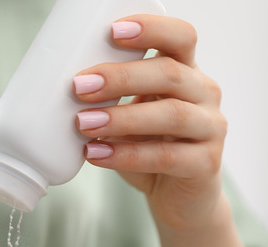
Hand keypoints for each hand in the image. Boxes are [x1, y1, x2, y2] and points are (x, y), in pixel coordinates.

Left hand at [74, 15, 227, 230]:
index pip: (181, 37)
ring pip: (172, 115)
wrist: (177, 197)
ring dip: (122, 118)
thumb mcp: (130, 114)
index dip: (152, 29)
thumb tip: (56, 88)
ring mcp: (211, 128)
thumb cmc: (148, 146)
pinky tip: (97, 154)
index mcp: (187, 71)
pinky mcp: (206, 163)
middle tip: (79, 86)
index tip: (112, 31)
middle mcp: (205, 93)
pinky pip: (167, 156)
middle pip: (169, 74)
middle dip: (121, 77)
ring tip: (83, 123)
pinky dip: (127, 155)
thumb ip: (109, 98)